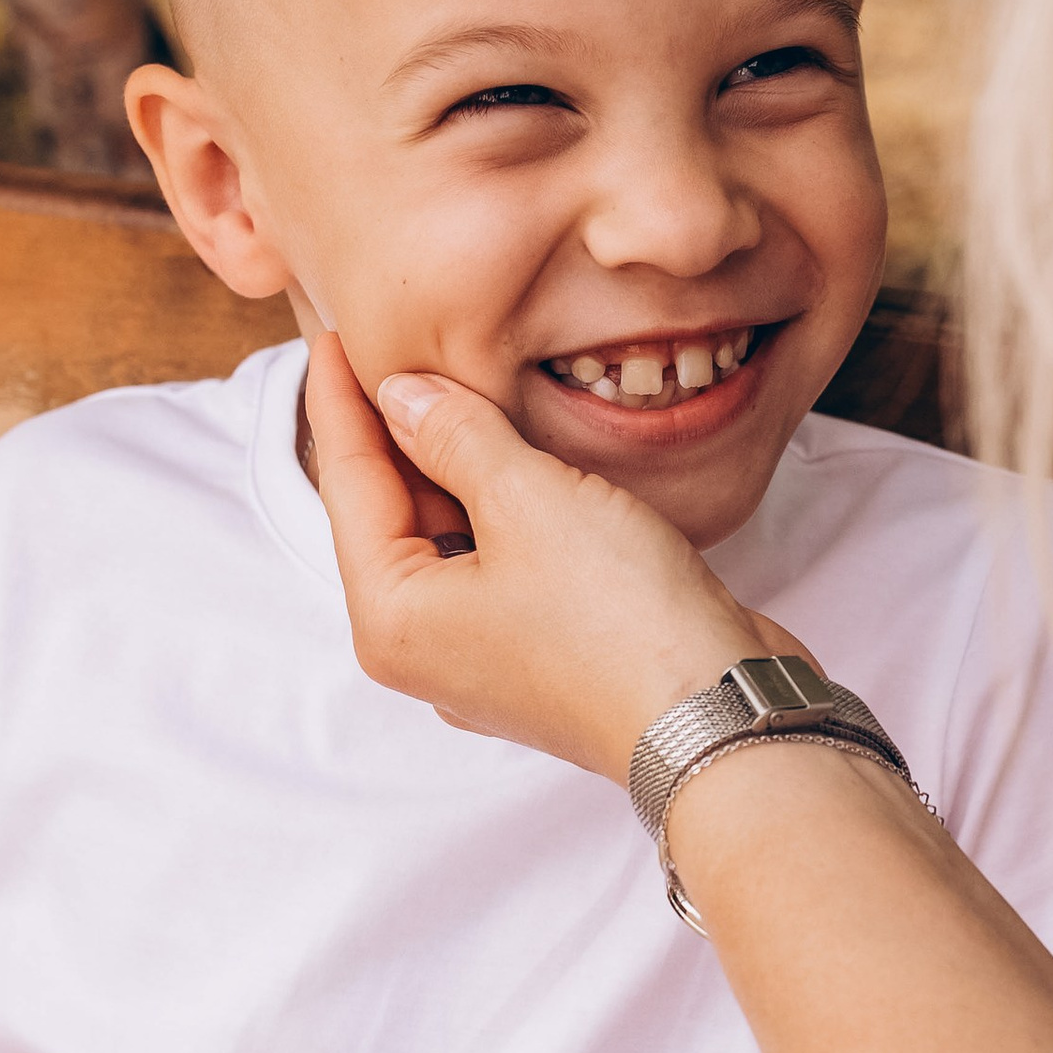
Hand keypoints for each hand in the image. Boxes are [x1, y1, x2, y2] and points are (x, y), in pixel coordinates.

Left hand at [303, 334, 770, 780]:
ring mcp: (482, 660)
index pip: (347, 484)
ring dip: (451, 470)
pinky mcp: (541, 656)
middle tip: (386, 353)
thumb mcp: (527, 497)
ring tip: (450, 393)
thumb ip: (456, 436)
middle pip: (390, 517)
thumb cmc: (619, 619)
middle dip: (392, 436)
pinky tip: (515, 466)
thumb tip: (403, 397)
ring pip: (448, 541)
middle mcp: (424, 649)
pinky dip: (497, 512)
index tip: (332, 336)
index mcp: (391, 618)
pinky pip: (497, 566)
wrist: (719, 716)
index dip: (342, 403)